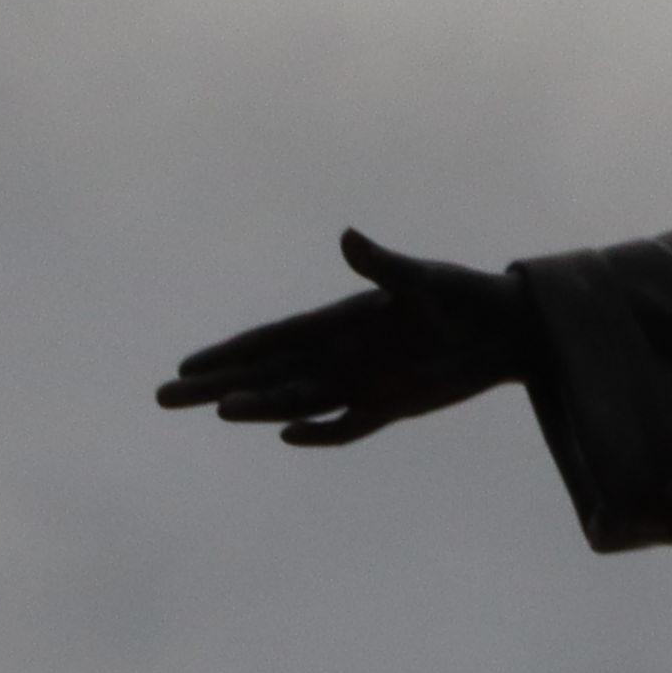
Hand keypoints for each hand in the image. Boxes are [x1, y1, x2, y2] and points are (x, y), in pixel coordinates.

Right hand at [155, 231, 542, 445]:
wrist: (507, 331)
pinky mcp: (390, 408)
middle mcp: (341, 355)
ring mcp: (362, 385)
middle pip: (266, 375)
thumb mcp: (424, 281)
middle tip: (164, 397)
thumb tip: (348, 237)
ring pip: (295, 402)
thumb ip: (384, 266)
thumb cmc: (465, 296)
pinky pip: (345, 427)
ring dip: (257, 407)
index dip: (228, 352)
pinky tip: (287, 435)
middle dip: (216, 385)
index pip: (271, 340)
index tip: (187, 363)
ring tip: (216, 411)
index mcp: (340, 321)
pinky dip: (319, 433)